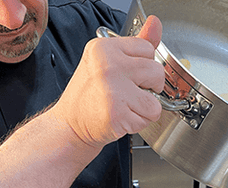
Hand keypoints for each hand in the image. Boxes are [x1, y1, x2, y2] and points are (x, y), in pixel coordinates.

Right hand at [52, 15, 164, 148]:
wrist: (70, 124)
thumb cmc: (90, 94)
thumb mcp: (108, 61)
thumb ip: (136, 45)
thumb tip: (155, 23)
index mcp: (104, 48)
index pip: (148, 49)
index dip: (143, 66)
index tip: (130, 75)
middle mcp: (108, 65)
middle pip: (156, 72)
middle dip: (149, 87)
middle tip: (128, 93)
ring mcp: (113, 90)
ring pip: (156, 100)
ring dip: (145, 108)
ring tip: (125, 106)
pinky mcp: (118, 113)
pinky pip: (149, 117)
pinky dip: (139, 122)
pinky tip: (121, 117)